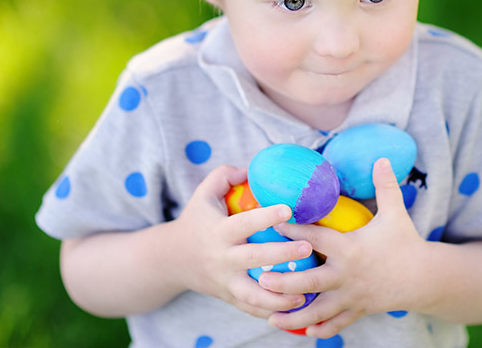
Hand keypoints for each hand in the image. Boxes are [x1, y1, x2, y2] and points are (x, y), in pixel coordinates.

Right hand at [174, 165, 314, 317]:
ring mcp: (226, 281)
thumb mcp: (203, 194)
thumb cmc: (196, 221)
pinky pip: (252, 309)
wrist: (173, 259)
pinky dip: (272, 312)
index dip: (266, 216)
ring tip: (306, 292)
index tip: (288, 210)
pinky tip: (296, 309)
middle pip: (254, 259)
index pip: (244, 223)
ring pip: (254, 294)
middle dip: (282, 254)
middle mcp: (223, 258)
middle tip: (308, 247)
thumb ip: (224, 176)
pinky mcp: (230, 297)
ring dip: (280, 296)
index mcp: (219, 231)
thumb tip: (250, 169)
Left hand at [259, 158, 425, 336]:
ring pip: (319, 310)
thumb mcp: (396, 213)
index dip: (294, 231)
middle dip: (284, 282)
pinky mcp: (359, 310)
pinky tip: (302, 330)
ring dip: (294, 314)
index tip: (274, 225)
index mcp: (351, 249)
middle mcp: (347, 275)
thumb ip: (386, 185)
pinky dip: (320, 328)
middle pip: (310, 282)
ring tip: (270, 315)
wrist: (425, 278)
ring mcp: (352, 296)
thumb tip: (380, 157)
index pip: (317, 239)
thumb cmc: (406, 242)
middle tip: (260, 278)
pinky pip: (336, 323)